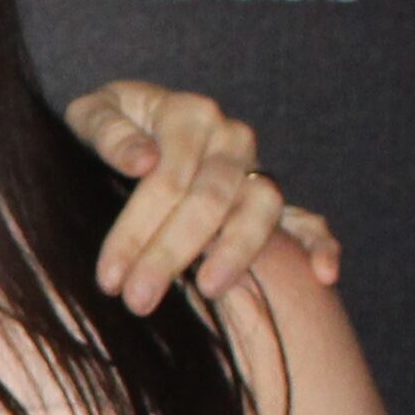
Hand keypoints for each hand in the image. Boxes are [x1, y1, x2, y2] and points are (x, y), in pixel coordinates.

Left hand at [65, 82, 343, 314]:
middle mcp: (230, 138)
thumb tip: (143, 161)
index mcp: (188, 113)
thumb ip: (108, 133)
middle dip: (172, 254)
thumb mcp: (91, 115)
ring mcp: (255, 168)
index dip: (136, 229)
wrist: (138, 124)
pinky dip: (320, 244)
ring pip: (261, 207)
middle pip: (210, 199)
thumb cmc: (110, 126)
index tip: (109, 278)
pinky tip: (323, 275)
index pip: (167, 178)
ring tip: (208, 289)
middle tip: (139, 300)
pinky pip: (307, 221)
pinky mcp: (272, 200)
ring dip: (237, 251)